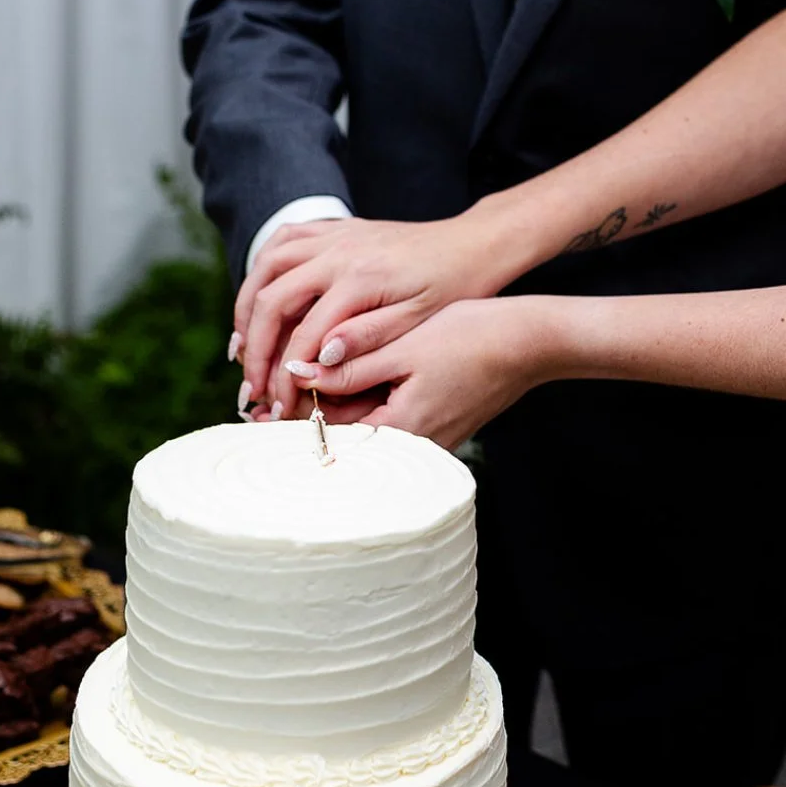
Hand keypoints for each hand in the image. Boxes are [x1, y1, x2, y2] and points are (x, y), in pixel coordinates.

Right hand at [233, 208, 514, 415]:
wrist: (473, 246)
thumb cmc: (452, 288)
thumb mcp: (417, 322)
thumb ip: (366, 339)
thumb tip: (318, 358)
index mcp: (360, 279)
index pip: (303, 333)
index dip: (284, 374)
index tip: (278, 404)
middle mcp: (339, 251)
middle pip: (270, 299)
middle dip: (252, 347)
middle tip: (251, 385)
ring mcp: (335, 235)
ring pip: (266, 264)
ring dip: (246, 305)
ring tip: (242, 345)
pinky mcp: (337, 229)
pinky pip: (283, 239)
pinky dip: (262, 267)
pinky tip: (259, 296)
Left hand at [279, 296, 565, 449]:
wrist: (531, 344)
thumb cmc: (475, 339)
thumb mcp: (406, 347)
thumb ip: (351, 365)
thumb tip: (300, 372)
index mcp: (399, 430)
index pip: (327, 436)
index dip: (286, 420)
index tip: (254, 405)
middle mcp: (410, 447)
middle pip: (339, 438)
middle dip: (298, 418)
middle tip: (255, 399)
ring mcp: (423, 440)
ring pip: (358, 427)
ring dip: (324, 410)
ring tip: (284, 388)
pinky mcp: (430, 427)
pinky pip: (380, 419)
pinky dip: (355, 403)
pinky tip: (334, 382)